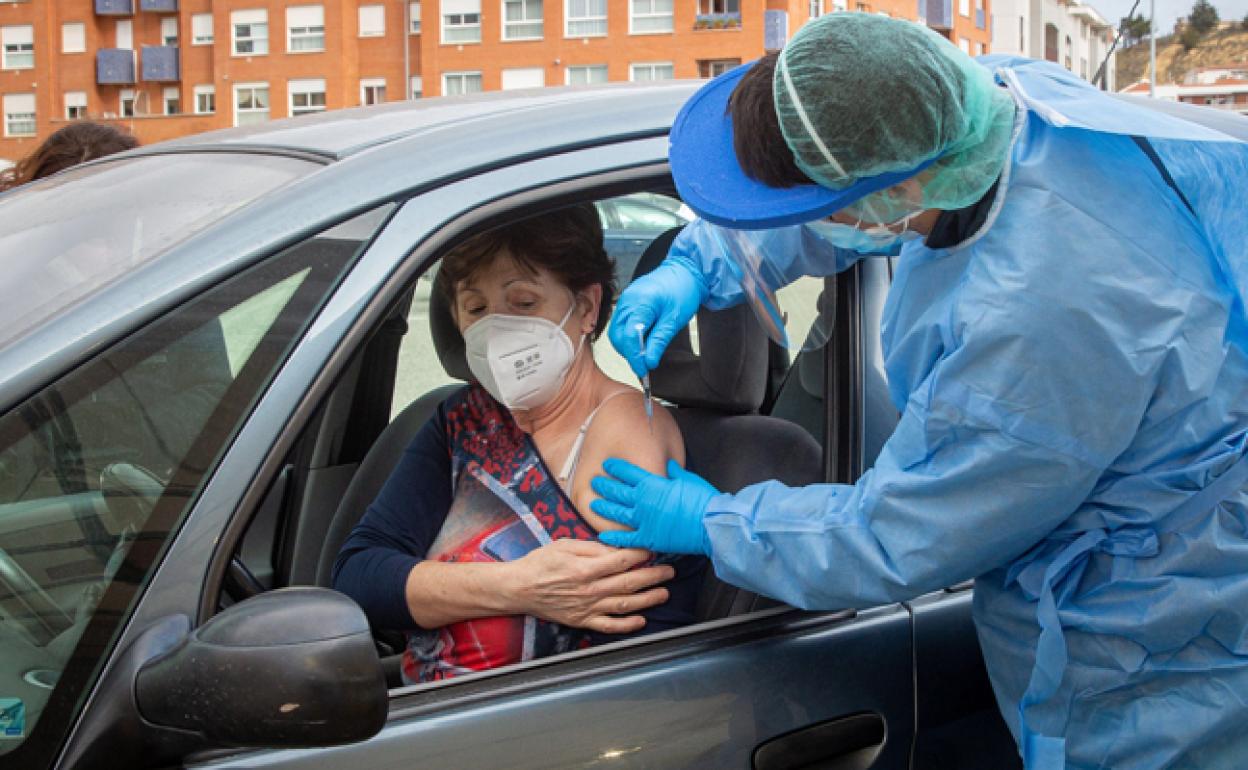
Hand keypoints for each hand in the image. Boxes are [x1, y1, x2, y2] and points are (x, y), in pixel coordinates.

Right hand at [504, 539, 674, 634]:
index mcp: (586, 567)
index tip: (652, 549)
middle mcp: (590, 589)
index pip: (622, 560)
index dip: (641, 554)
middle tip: (670, 571)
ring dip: (648, 599)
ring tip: (664, 593)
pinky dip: (627, 625)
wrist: (519, 588)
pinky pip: (609, 626)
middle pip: (630, 582)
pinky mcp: (582, 621)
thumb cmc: (540, 563)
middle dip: (654, 576)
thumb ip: (592, 547)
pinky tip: (641, 620)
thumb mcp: (564, 544)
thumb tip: (616, 550)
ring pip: (625, 605)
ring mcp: (587, 607)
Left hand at [591, 459, 717, 555]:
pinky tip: (603, 534)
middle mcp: (643, 501)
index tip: (607, 465)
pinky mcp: (648, 538)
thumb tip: (668, 465)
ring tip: (593, 504)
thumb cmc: (703, 500)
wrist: (711, 524)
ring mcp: (644, 521)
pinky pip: (626, 538)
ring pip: (617, 513)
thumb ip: (674, 472)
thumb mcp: (688, 479)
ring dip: (604, 508)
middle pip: (617, 491)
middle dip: (604, 486)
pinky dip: (614, 537)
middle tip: (594, 482)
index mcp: (652, 483)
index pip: (628, 472)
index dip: (616, 468)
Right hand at [609, 255, 706, 377]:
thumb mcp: (675, 319)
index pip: (630, 336)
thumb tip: (649, 361)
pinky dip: (628, 337)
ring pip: (617, 332)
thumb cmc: (682, 291)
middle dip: (629, 353)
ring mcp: (624, 301)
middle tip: (645, 364)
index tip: (643, 370)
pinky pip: (621, 325)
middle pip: (618, 336)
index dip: (635, 357)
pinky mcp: (626, 303)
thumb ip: (659, 341)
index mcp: (641, 302)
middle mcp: (627, 301)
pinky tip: (642, 341)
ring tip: (645, 352)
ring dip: (627, 346)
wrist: (684, 272)